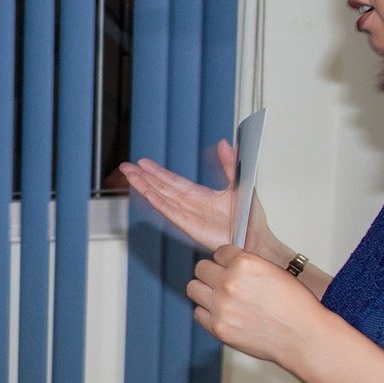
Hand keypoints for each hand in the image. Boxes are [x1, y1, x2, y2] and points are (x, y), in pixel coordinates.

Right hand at [121, 140, 271, 257]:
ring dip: (145, 186)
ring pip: (162, 197)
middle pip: (162, 188)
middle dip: (144, 177)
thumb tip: (224, 143)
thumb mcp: (241, 183)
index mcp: (202, 196)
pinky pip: (170, 211)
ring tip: (130, 176)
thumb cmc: (250, 219)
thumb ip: (230, 163)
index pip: (174, 181)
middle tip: (127, 167)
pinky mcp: (190, 226)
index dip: (158, 172)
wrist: (256, 239)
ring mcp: (189, 215)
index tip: (143, 163)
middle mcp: (192, 205)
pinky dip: (157, 201)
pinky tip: (145, 192)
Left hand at [186, 245, 322, 365]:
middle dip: (211, 273)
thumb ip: (248, 266)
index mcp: (245, 264)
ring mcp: (221, 306)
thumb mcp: (274, 272)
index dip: (226, 260)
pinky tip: (222, 314)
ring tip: (219, 297)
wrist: (303, 337)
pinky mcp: (218, 327)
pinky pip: (198, 313)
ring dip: (205, 291)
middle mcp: (229, 282)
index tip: (229, 266)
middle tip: (221, 282)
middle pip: (201, 268)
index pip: (219, 252)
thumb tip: (230, 264)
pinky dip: (207, 313)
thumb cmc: (296, 307)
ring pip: (193, 288)